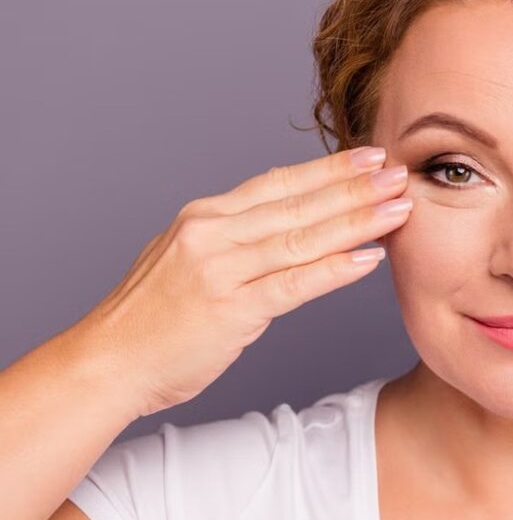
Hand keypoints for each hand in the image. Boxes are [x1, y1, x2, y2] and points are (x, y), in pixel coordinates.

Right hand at [71, 146, 412, 417]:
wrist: (105, 362)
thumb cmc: (148, 318)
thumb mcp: (185, 258)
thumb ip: (231, 239)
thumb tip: (277, 225)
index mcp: (205, 216)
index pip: (279, 183)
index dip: (329, 168)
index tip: (369, 156)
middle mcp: (213, 234)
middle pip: (299, 203)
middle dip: (355, 187)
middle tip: (399, 172)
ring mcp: (222, 270)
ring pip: (303, 238)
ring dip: (357, 221)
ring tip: (398, 209)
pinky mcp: (231, 310)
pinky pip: (294, 284)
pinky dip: (334, 270)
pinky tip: (368, 259)